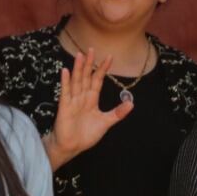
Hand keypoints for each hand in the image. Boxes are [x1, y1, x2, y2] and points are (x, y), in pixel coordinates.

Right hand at [51, 48, 132, 166]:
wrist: (72, 146)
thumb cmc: (86, 135)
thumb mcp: (106, 122)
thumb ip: (117, 113)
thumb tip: (131, 103)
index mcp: (91, 99)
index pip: (97, 80)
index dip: (102, 69)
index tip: (109, 57)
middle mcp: (82, 97)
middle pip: (86, 77)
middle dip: (89, 63)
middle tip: (91, 49)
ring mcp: (72, 101)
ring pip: (76, 81)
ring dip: (78, 68)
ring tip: (80, 55)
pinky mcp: (64, 107)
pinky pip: (65, 92)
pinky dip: (66, 82)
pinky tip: (65, 71)